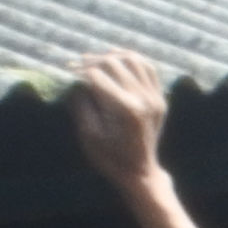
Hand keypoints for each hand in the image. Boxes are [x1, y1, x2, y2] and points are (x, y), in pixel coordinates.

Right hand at [70, 49, 170, 193]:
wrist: (140, 172)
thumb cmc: (110, 157)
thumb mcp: (89, 134)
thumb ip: (82, 104)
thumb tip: (77, 80)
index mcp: (125, 109)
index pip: (98, 75)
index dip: (79, 70)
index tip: (67, 70)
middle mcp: (143, 99)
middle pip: (114, 63)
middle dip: (92, 61)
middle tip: (77, 65)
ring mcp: (155, 98)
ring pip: (134, 60)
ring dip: (113, 55)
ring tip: (97, 60)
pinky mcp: (160, 99)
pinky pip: (149, 69)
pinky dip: (133, 60)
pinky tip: (119, 61)